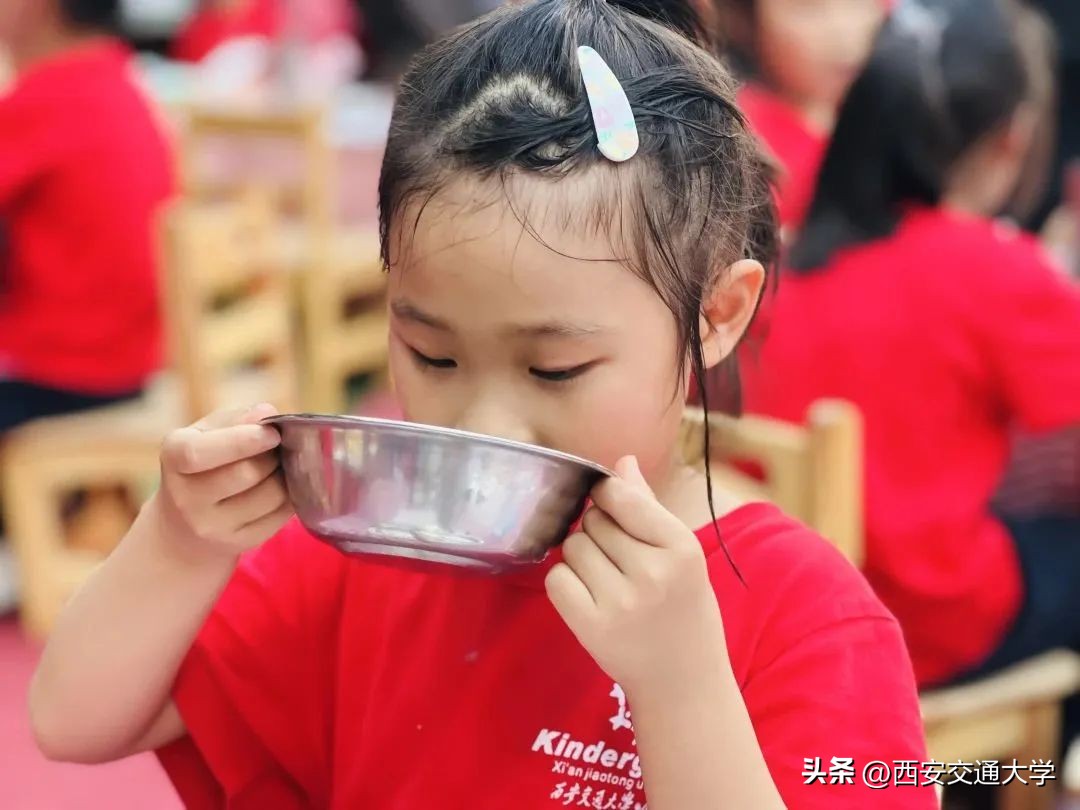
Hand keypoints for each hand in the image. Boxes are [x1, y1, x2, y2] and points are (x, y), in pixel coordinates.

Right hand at [151, 404, 291, 562]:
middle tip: (279, 448)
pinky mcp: (237, 543)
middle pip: (246, 473)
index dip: (242, 441)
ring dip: (286, 475)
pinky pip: (281, 515)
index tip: (272, 433)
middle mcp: (185, 497)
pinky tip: (282, 487)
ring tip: (280, 466)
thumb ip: (237, 419)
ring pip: (270, 495)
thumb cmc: (204, 465)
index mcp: (173, 456)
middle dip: (273, 456)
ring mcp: (210, 526)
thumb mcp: (207, 433)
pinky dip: (291, 496)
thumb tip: (268, 412)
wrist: (184, 527)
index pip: (199, 453)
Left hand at [545, 456, 728, 695]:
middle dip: (598, 532)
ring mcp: (620, 602)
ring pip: (572, 548)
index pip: (622, 497)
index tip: (611, 509)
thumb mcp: (682, 556)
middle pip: (593, 521)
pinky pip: (557, 579)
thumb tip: (622, 462)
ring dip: (581, 557)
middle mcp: (652, 573)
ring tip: (607, 580)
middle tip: (619, 560)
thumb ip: (648, 508)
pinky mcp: (592, 627)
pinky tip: (589, 597)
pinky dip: (566, 583)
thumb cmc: (684, 609)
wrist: (683, 682)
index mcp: (681, 548)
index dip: (607, 497)